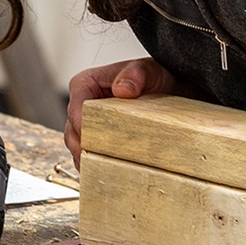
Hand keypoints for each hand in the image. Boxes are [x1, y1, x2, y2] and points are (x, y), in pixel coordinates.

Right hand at [64, 58, 188, 165]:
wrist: (171, 91)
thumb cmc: (156, 77)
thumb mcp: (151, 71)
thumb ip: (137, 74)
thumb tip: (122, 89)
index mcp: (86, 84)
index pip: (75, 108)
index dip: (81, 127)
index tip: (93, 143)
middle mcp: (83, 104)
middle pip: (73, 132)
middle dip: (84, 150)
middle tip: (100, 165)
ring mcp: (88, 124)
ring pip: (79, 147)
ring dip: (90, 161)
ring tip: (107, 173)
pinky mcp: (97, 139)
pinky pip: (91, 156)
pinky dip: (98, 165)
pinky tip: (112, 173)